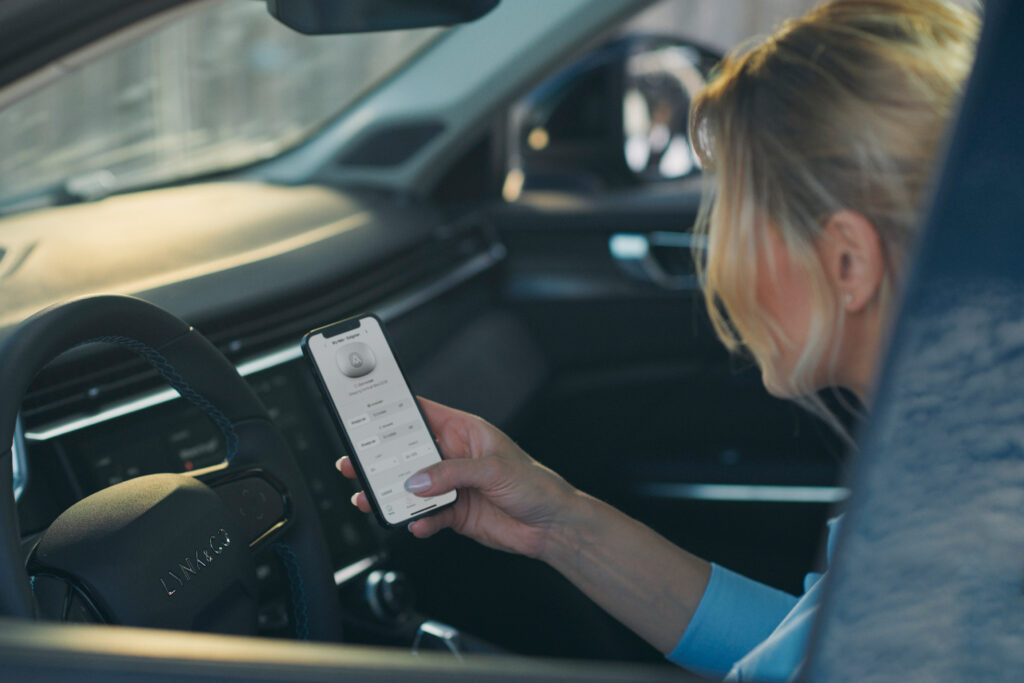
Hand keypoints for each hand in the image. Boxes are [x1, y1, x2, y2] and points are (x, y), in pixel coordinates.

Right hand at [337, 397, 578, 558]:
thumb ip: (453, 473)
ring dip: (391, 494)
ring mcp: (452, 485)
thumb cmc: (534, 484)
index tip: (367, 413)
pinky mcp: (454, 512)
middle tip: (354, 464)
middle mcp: (454, 456)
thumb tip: (419, 479)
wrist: (551, 526)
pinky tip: (418, 524)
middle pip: (408, 454)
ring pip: (412, 487)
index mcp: (464, 432)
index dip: (395, 411)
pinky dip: (419, 521)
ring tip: (371, 499)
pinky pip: (427, 515)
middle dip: (380, 459)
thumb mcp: (494, 469)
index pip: (423, 414)